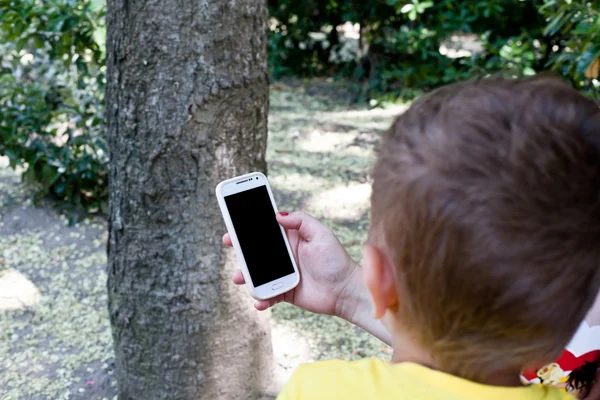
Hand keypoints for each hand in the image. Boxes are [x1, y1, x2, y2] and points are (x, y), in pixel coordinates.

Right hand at [223, 211, 357, 315]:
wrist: (345, 291)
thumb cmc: (336, 260)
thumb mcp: (321, 233)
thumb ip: (301, 221)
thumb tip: (278, 214)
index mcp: (290, 239)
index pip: (266, 230)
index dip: (249, 226)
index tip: (234, 223)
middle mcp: (284, 256)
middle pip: (255, 251)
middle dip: (240, 248)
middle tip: (229, 243)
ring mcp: (282, 275)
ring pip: (256, 274)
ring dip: (245, 275)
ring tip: (239, 277)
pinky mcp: (284, 293)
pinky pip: (267, 295)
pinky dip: (260, 298)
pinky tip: (259, 300)